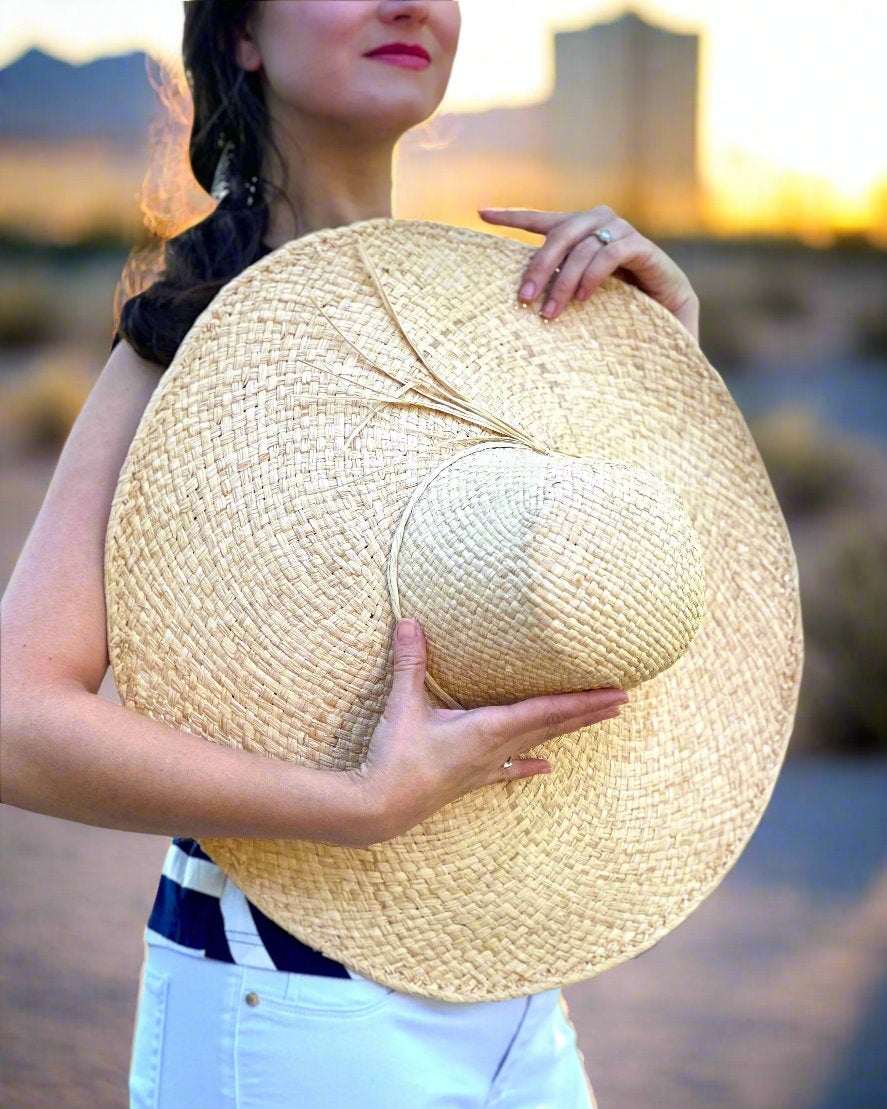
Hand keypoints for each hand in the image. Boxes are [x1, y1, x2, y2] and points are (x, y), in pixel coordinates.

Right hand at [346, 618, 627, 844]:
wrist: (380, 807)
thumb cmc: (396, 757)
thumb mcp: (402, 705)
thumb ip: (410, 662)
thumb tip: (409, 621)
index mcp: (488, 728)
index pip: (546, 710)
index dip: (583, 701)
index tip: (616, 694)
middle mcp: (496, 747)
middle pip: (553, 725)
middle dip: (588, 712)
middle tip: (623, 700)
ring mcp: (486, 766)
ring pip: (538, 742)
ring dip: (569, 730)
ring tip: (600, 720)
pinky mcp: (472, 778)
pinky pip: (510, 768)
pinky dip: (530, 765)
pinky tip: (547, 768)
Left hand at [478, 204, 699, 341]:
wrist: (673, 336)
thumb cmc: (622, 324)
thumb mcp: (580, 307)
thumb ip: (557, 290)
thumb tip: (519, 295)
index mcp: (585, 237)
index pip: (545, 221)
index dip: (515, 216)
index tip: (481, 213)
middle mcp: (605, 227)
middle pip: (562, 232)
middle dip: (539, 264)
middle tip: (524, 297)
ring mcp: (628, 236)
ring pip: (585, 244)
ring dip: (564, 279)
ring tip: (551, 313)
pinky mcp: (649, 252)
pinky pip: (614, 251)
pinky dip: (594, 273)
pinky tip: (583, 298)